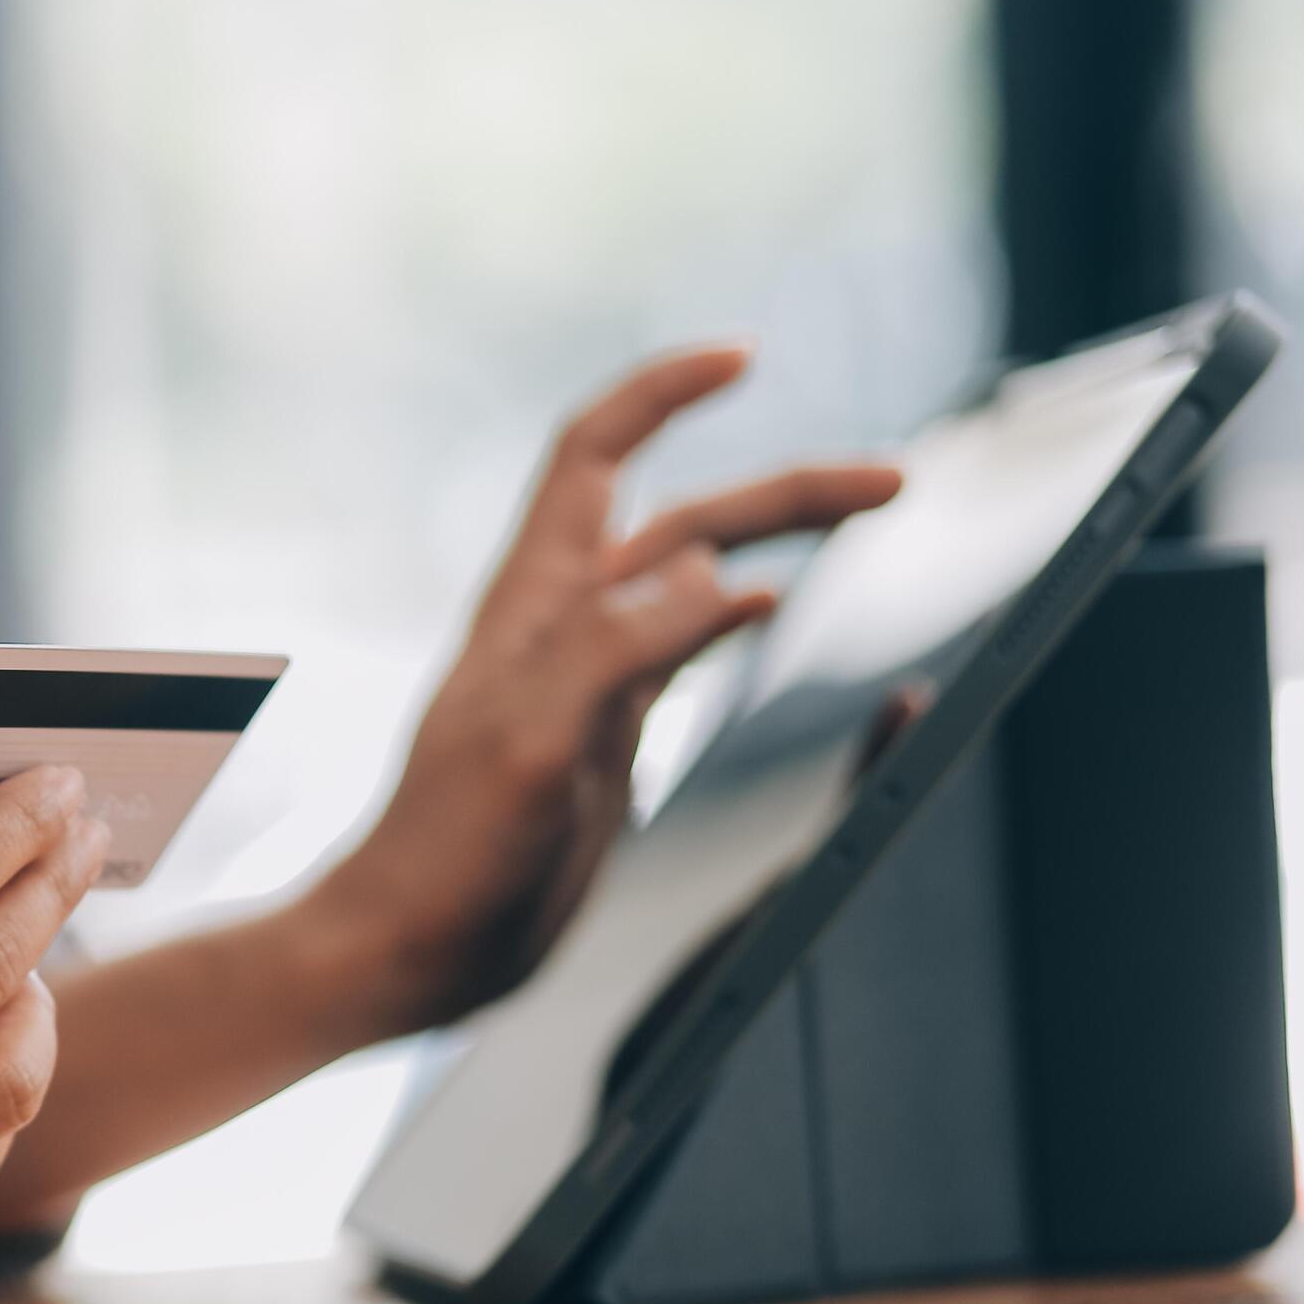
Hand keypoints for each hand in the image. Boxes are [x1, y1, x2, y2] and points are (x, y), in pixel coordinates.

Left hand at [301, 344, 902, 1036]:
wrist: (416, 944)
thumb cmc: (446, 851)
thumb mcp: (537, 740)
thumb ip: (620, 650)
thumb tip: (718, 573)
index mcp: (534, 607)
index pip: (596, 456)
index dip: (664, 395)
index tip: (741, 358)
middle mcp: (563, 628)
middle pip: (684, 517)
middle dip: (783, 487)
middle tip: (887, 481)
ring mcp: (587, 681)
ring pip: (696, 577)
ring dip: (776, 538)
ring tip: (864, 518)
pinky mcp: (605, 737)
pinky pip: (684, 650)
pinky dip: (741, 616)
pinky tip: (773, 615)